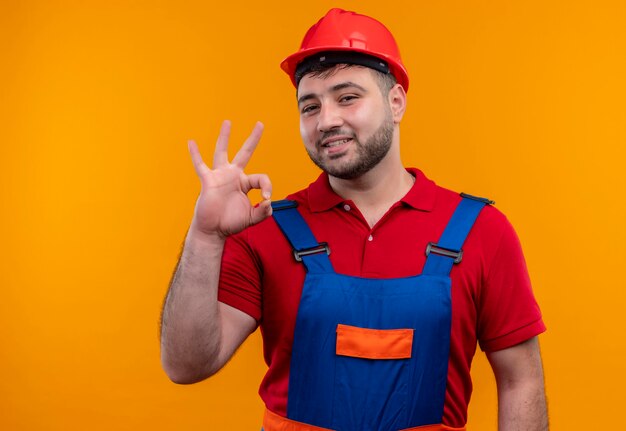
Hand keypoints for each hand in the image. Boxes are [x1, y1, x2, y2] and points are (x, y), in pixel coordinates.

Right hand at [188, 120, 271, 238]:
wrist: (213, 230)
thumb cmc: (231, 223)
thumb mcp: (252, 218)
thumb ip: (263, 212)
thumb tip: (267, 202)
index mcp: (245, 183)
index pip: (261, 178)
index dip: (267, 187)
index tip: (265, 199)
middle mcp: (233, 176)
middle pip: (245, 153)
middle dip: (253, 139)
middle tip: (260, 124)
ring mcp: (220, 176)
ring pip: (222, 152)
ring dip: (225, 137)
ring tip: (228, 122)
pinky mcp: (208, 181)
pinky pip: (200, 165)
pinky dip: (195, 154)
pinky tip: (191, 142)